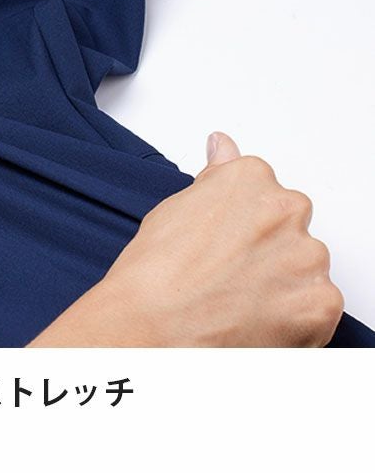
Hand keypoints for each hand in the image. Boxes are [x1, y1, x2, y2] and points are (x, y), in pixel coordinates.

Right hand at [28, 132, 343, 346]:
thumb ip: (216, 178)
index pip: (264, 190)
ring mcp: (307, 256)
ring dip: (282, 282)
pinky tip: (252, 320)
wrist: (151, 326)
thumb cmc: (154, 271)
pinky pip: (318, 308)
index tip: (222, 242)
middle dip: (267, 247)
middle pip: (289, 225)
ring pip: (306, 266)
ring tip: (236, 301)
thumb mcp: (177, 207)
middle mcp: (285, 208)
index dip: (241, 222)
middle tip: (226, 273)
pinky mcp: (321, 302)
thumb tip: (223, 146)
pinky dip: (294, 319)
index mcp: (250, 178)